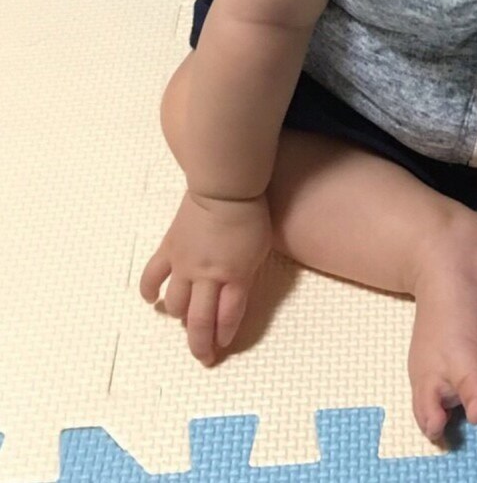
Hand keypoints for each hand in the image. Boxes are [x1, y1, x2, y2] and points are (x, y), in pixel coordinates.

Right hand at [140, 189, 272, 363]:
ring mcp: (184, 265)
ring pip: (176, 304)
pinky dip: (149, 291)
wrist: (225, 187)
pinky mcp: (168, 250)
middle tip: (203, 357)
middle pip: (200, 320)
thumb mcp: (259, 251)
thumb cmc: (251, 216)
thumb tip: (233, 298)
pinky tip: (153, 301)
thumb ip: (245, 277)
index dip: (224, 335)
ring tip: (185, 321)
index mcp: (235, 276)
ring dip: (180, 317)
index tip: (223, 345)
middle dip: (201, 344)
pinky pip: (152, 276)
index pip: (227, 317)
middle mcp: (207, 276)